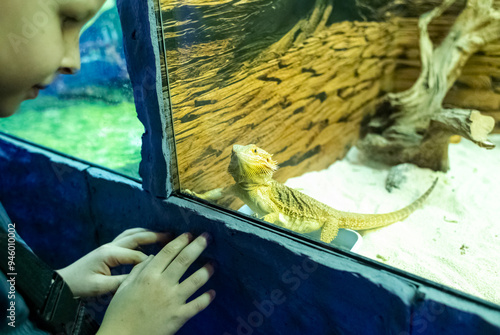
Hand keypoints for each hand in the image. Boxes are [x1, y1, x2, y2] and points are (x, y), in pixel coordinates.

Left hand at [57, 228, 167, 296]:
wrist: (62, 282)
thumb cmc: (80, 285)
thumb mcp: (100, 287)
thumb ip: (122, 282)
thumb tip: (141, 276)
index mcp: (110, 254)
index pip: (137, 255)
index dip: (150, 260)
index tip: (164, 264)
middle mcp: (111, 245)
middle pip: (137, 236)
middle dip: (155, 236)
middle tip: (172, 236)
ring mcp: (109, 245)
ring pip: (132, 234)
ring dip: (148, 232)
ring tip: (164, 234)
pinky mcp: (108, 248)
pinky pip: (127, 237)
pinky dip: (140, 235)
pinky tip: (148, 239)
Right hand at [97, 233, 214, 334]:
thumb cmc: (119, 312)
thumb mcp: (124, 286)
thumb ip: (139, 269)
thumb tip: (153, 256)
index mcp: (149, 275)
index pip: (168, 252)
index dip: (180, 240)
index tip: (189, 233)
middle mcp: (163, 284)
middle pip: (185, 260)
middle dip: (198, 246)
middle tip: (207, 236)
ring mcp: (174, 300)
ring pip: (196, 280)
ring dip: (206, 270)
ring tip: (213, 264)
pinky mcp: (179, 316)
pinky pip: (198, 305)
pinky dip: (207, 298)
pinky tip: (213, 292)